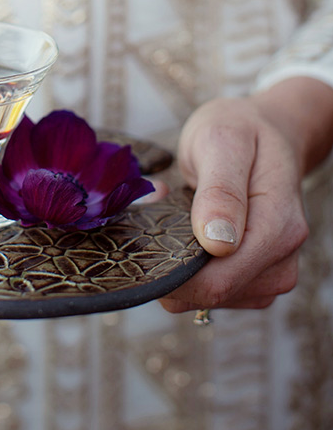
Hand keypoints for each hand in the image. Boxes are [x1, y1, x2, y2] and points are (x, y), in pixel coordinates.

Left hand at [160, 77, 332, 312]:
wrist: (265, 132)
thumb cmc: (241, 132)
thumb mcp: (223, 143)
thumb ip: (221, 191)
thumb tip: (217, 243)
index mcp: (278, 227)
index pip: (220, 281)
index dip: (173, 270)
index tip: (148, 230)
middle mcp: (282, 259)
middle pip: (212, 294)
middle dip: (172, 260)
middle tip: (161, 208)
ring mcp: (270, 273)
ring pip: (207, 297)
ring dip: (178, 261)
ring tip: (179, 212)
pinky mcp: (255, 278)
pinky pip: (210, 290)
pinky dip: (188, 264)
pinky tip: (187, 230)